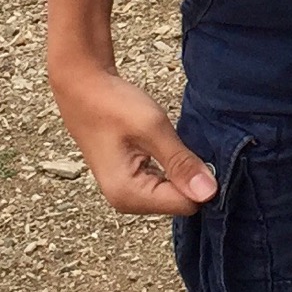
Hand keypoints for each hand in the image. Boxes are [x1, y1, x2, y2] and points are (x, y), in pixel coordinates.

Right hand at [50, 58, 217, 216]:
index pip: (187, 204)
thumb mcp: (153, 129)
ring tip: (168, 143)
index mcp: (129, 194)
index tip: (198, 151)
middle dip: (189, 176)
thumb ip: (181, 163)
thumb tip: (209, 193)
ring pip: (173, 192)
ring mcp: (126, 193)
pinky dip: (170, 167)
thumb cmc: (112, 104)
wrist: (82, 87)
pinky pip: (163, 183)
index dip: (200, 180)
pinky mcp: (129, 181)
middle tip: (178, 142)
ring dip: (179, 170)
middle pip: (180, 201)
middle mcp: (126, 201)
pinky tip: (162, 147)